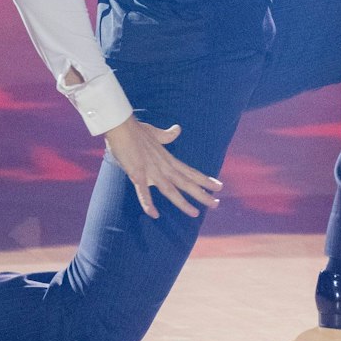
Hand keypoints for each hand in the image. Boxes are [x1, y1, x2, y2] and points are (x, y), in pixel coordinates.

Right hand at [102, 117, 222, 218]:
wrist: (122, 125)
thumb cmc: (137, 130)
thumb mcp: (155, 133)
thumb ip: (167, 135)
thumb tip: (177, 129)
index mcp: (168, 160)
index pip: (190, 172)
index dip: (205, 180)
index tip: (218, 186)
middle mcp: (164, 167)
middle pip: (186, 183)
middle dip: (202, 194)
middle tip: (217, 204)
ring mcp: (151, 171)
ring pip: (170, 190)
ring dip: (183, 203)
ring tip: (196, 213)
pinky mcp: (137, 173)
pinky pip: (143, 191)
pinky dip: (148, 203)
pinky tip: (154, 214)